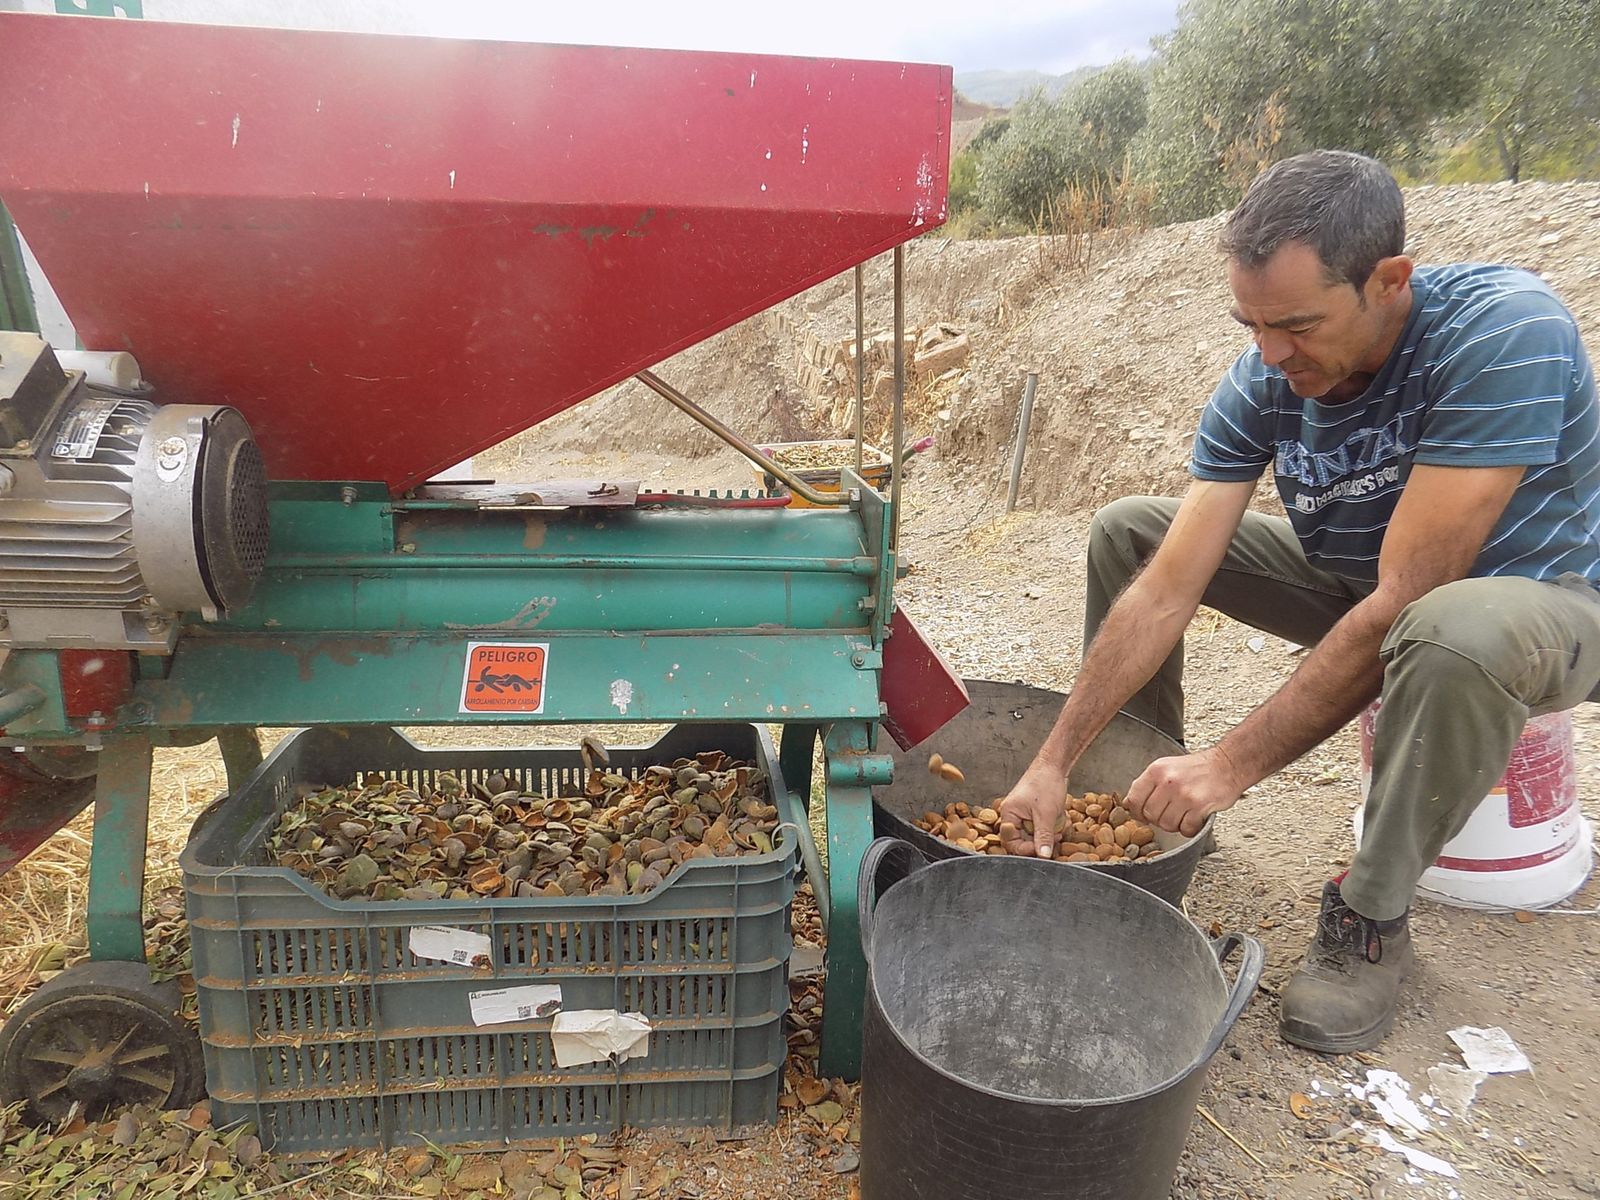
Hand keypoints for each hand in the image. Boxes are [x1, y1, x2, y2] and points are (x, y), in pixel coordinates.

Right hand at [998, 762, 1068, 857]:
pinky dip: (1051, 827)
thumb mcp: (1045, 814)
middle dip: (1041, 841)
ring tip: (1059, 826)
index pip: (1011, 842)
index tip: (1042, 850)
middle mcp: (1013, 815)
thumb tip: (1043, 856)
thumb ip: (1043, 837)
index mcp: (1008, 814)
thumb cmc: (1045, 783)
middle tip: (1055, 838)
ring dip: (1049, 834)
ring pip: (1034, 835)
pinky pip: (1041, 827)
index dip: (1026, 849)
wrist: (1054, 765)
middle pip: (1023, 840)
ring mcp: (1024, 814)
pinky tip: (1059, 820)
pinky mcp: (1034, 813)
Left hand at [1125, 748, 1243, 838]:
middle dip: (1159, 819)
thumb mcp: (1167, 767)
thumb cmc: (1198, 768)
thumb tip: (1130, 804)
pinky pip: (1186, 829)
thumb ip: (1148, 784)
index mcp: (1156, 770)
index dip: (1137, 812)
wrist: (1227, 765)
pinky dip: (1190, 828)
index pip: (1133, 799)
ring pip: (1166, 824)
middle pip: (1150, 815)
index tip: (1144, 815)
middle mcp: (1168, 781)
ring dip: (1175, 824)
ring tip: (1184, 813)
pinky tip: (1194, 818)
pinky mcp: (1199, 806)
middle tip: (1170, 813)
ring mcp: (1183, 794)